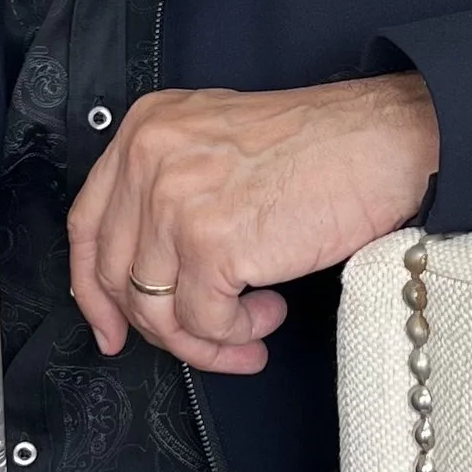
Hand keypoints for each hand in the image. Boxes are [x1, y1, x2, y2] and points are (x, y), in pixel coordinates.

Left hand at [68, 73, 438, 373]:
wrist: (384, 141)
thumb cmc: (323, 145)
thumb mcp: (220, 142)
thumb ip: (172, 189)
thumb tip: (150, 273)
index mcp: (146, 130)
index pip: (87, 224)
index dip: (93, 289)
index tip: (112, 326)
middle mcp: (149, 159)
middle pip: (117, 276)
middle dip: (160, 326)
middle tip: (203, 341)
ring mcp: (175, 201)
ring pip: (158, 309)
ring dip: (206, 337)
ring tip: (248, 328)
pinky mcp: (213, 242)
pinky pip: (203, 320)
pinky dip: (236, 333)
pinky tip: (268, 312)